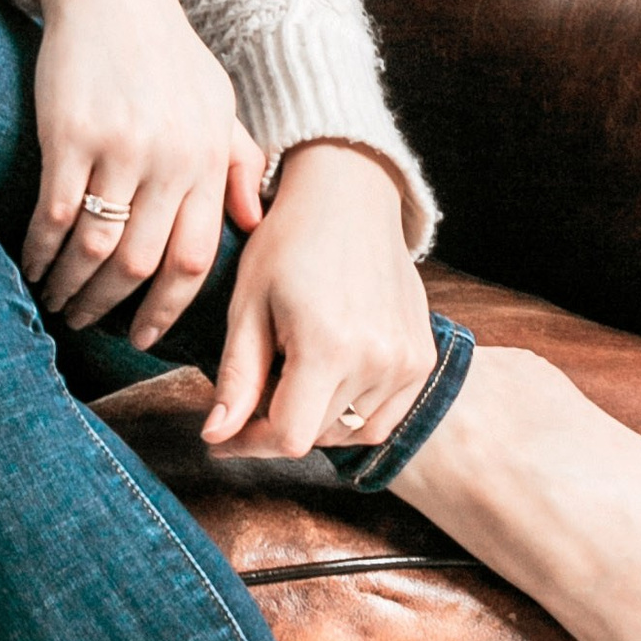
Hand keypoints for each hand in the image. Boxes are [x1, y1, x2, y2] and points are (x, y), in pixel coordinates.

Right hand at [23, 0, 265, 335]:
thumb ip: (237, 162)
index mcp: (207, 156)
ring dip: (70, 287)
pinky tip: (31, 264)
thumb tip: (254, 225)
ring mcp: (120, 146)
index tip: (142, 335)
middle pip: (141, 264)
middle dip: (109, 307)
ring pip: (95, 248)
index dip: (166, 309)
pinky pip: (55, 215)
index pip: (194, 260)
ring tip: (53, 299)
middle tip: (85, 324)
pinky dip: (40, 251)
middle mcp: (170, 157)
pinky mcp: (69, 132)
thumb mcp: (217, 99)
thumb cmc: (165, 48)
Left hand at [202, 142, 432, 459]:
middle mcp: (377, 359)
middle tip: (260, 381)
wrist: (350, 196)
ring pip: (350, 431)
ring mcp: (408, 361)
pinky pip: (384, 417)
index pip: (289, 438)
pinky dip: (354, 412)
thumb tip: (216, 437)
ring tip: (297, 369)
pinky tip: (332, 376)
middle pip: (317, 435)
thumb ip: (237, 377)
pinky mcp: (423, 358)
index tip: (224, 435)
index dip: (249, 444)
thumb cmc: (289, 242)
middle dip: (278, 421)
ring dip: (317, 418)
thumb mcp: (248, 304)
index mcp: (328, 346)